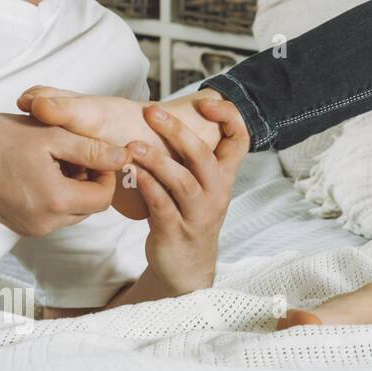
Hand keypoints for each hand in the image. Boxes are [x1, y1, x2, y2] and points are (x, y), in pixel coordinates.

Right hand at [0, 112, 129, 235]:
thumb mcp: (50, 136)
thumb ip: (92, 149)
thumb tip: (124, 157)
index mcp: (54, 202)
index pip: (104, 197)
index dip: (106, 173)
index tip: (95, 153)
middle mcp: (43, 223)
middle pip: (90, 207)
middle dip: (91, 180)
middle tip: (75, 154)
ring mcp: (29, 227)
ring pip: (73, 211)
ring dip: (74, 187)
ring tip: (55, 160)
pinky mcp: (18, 225)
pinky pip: (53, 214)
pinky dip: (57, 195)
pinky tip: (42, 171)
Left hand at [127, 98, 248, 295]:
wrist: (187, 268)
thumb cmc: (187, 218)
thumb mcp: (199, 186)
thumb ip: (190, 158)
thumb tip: (168, 117)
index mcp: (224, 177)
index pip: (240, 141)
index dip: (229, 118)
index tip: (207, 102)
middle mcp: (217, 193)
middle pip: (204, 156)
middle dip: (178, 131)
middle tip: (151, 112)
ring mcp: (198, 214)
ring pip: (183, 181)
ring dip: (157, 160)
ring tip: (132, 146)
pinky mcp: (176, 231)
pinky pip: (162, 205)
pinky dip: (147, 187)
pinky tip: (131, 174)